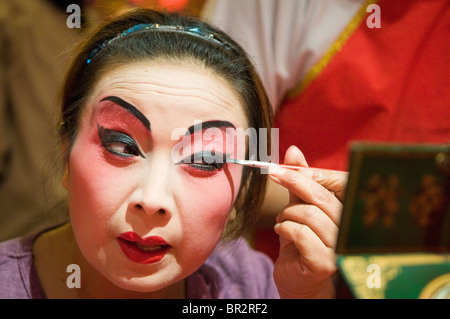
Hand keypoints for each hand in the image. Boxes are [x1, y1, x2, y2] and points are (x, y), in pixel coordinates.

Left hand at [269, 146, 347, 297]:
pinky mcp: (326, 263)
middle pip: (322, 197)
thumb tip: (294, 151)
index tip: (285, 167)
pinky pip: (302, 234)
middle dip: (294, 183)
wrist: (298, 280)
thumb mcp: (298, 207)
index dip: (312, 173)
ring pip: (310, 215)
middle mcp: (350, 230)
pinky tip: (282, 231)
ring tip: (282, 219)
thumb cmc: (300, 242)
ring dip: (288, 213)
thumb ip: (298, 182)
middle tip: (273, 175)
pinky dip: (286, 228)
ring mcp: (340, 248)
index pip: (340, 183)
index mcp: (348, 211)